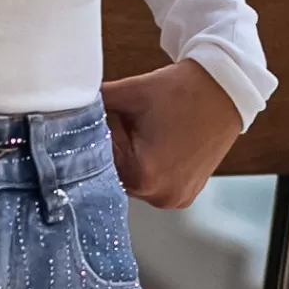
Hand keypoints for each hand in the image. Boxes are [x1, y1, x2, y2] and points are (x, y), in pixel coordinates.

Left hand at [100, 58, 244, 210]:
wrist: (226, 89)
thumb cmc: (181, 89)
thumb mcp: (130, 92)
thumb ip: (93, 103)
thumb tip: (63, 106)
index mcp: (143, 174)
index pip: (98, 163)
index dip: (96, 139)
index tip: (98, 122)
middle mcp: (160, 195)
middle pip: (114, 177)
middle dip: (112, 152)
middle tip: (122, 124)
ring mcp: (175, 200)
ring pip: (133, 183)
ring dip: (130, 162)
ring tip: (144, 132)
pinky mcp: (185, 196)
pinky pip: (153, 185)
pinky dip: (149, 168)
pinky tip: (158, 144)